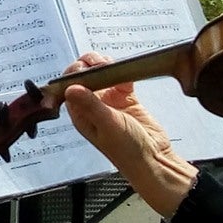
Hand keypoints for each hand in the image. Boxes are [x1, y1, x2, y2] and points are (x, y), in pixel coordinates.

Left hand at [58, 53, 197, 219]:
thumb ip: (91, 105)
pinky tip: (126, 76)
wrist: (153, 158)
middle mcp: (92, 106)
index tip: (83, 67)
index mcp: (81, 114)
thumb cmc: (127, 151)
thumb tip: (71, 88)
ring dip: (105, 65)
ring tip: (112, 66)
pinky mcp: (126, 98)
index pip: (68, 87)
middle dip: (89, 65)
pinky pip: (121, 78)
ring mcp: (109, 101)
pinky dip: (123, 72)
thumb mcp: (107, 126)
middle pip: (84, 76)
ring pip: (101, 73)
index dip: (73, 73)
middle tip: (100, 64)